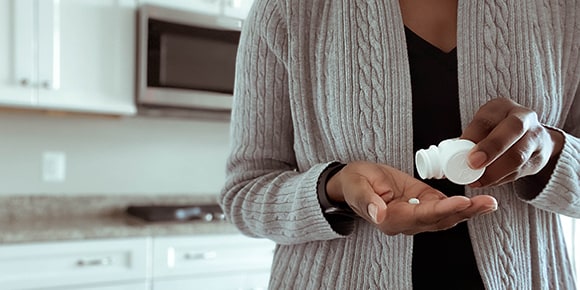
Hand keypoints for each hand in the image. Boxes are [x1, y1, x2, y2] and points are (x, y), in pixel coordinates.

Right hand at [326, 161, 497, 234]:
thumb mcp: (356, 187)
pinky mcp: (421, 204)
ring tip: (489, 202)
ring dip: (468, 210)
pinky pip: (444, 208)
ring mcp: (415, 215)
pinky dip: (461, 205)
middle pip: (439, 220)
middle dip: (464, 212)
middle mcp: (406, 222)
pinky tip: (478, 201)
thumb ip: (367, 201)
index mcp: (390, 219)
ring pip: (445, 216)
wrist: (354, 181)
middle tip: (486, 203)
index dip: (442, 209)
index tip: (461, 201)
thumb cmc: (354, 183)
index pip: (421, 216)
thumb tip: (379, 214)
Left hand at [461, 98, 563, 187]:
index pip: (487, 118)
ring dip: (494, 171)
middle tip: (473, 165)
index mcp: (501, 107)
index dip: (473, 136)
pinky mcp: (540, 157)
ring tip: (476, 180)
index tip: (464, 154)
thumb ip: (468, 141)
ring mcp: (535, 137)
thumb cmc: (496, 133)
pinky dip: (501, 179)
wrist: (530, 139)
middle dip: (491, 148)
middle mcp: (523, 117)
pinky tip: (488, 181)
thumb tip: (448, 160)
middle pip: (512, 129)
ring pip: (518, 155)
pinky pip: (520, 171)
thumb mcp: (482, 129)